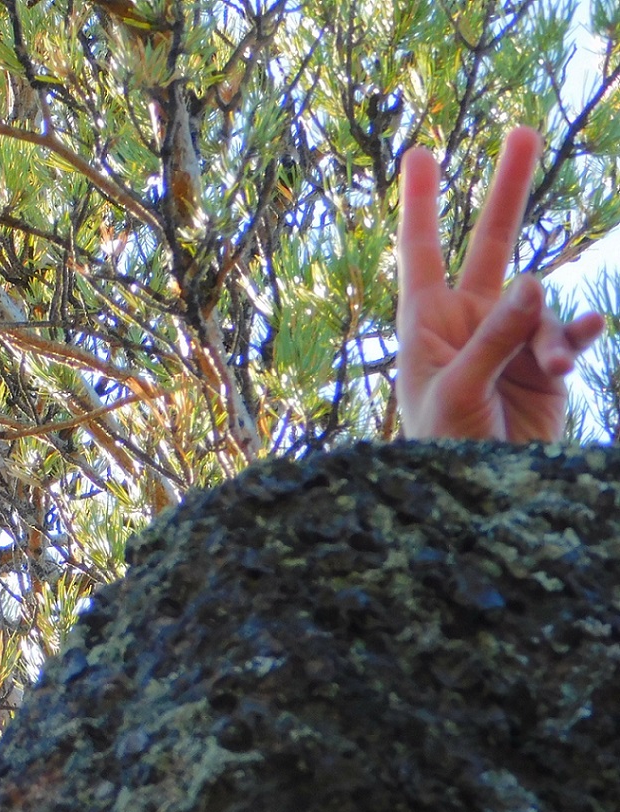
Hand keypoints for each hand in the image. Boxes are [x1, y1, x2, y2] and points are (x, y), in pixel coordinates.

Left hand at [395, 127, 605, 441]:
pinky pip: (566, 334)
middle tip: (522, 130)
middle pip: (489, 241)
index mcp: (427, 321)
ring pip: (539, 304)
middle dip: (506, 190)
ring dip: (547, 333)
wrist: (480, 489)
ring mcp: (508, 337)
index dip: (420, 202)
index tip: (419, 153)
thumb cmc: (443, 442)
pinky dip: (573, 337)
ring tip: (549, 366)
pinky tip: (584, 338)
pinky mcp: (543, 363)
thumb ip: (495, 337)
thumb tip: (533, 282)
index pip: (421, 250)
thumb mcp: (458, 390)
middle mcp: (468, 319)